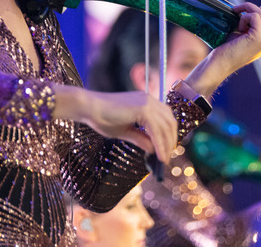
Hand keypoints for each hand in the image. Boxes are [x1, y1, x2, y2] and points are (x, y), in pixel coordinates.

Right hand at [54, 86, 177, 162]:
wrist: (89, 107)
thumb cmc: (102, 117)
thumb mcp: (126, 130)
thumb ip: (141, 137)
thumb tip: (153, 149)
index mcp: (146, 101)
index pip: (166, 117)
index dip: (169, 134)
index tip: (167, 149)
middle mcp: (149, 99)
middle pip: (170, 121)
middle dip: (171, 140)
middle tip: (167, 157)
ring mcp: (147, 102)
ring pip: (165, 127)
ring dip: (166, 145)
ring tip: (163, 160)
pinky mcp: (143, 109)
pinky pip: (156, 130)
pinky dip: (160, 145)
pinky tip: (159, 156)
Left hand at [184, 2, 260, 96]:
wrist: (221, 64)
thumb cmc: (229, 49)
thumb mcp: (246, 36)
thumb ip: (255, 26)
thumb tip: (257, 8)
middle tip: (251, 12)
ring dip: (248, 10)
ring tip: (238, 20)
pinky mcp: (259, 38)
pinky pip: (255, 15)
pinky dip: (245, 16)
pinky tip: (238, 27)